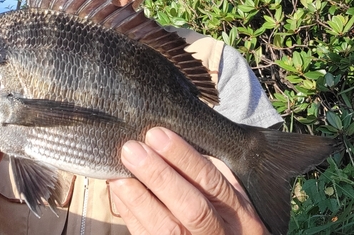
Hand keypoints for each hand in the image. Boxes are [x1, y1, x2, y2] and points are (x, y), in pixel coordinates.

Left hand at [109, 127, 267, 234]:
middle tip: (132, 150)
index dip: (183, 157)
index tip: (156, 135)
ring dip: (139, 199)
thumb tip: (166, 140)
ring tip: (119, 174)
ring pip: (168, 230)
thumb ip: (206, 170)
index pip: (211, 181)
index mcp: (240, 213)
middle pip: (192, 208)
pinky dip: (132, 215)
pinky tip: (120, 193)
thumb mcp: (230, 192)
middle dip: (159, 176)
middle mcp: (221, 234)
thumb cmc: (224, 214)